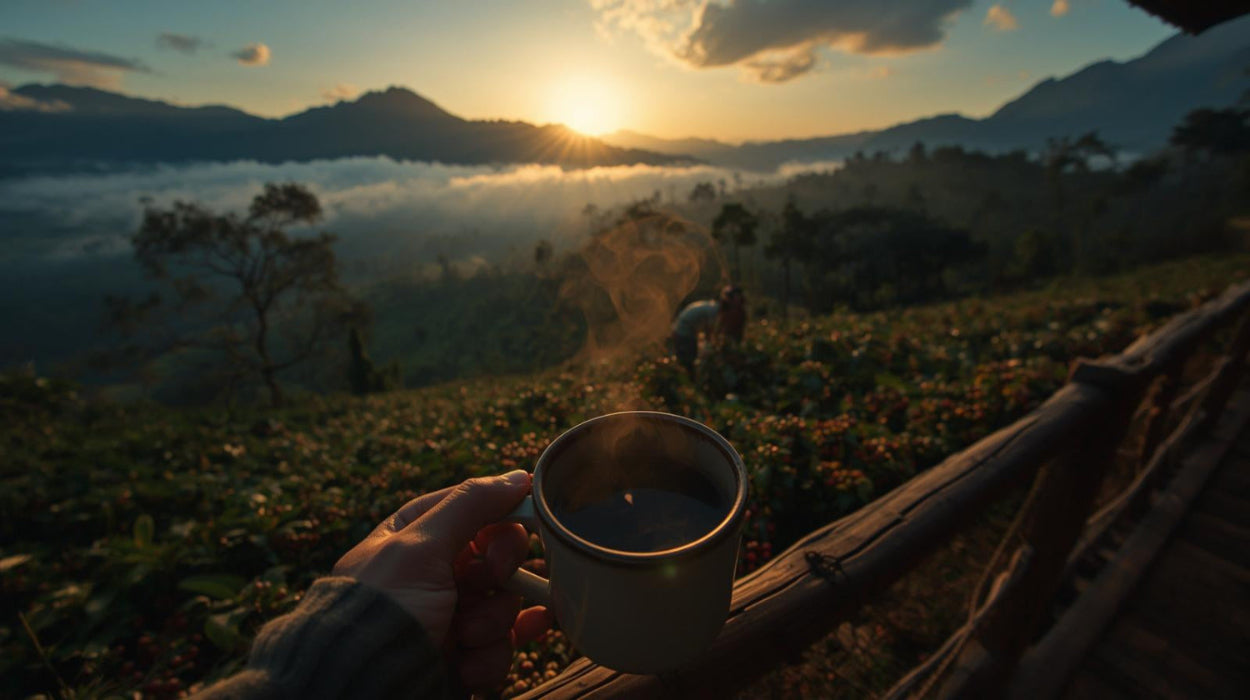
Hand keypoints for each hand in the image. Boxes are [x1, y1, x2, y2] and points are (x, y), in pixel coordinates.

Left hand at [333, 470, 551, 692]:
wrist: (362, 689)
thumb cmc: (383, 611)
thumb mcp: (420, 546)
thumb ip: (470, 505)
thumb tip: (519, 476)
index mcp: (415, 536)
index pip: (478, 511)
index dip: (501, 525)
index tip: (509, 538)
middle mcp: (435, 573)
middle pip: (500, 559)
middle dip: (501, 577)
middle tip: (488, 584)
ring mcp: (450, 616)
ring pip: (505, 604)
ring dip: (493, 622)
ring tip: (462, 638)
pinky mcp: (462, 655)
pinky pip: (501, 646)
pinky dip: (489, 658)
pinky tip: (469, 666)